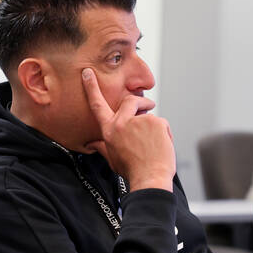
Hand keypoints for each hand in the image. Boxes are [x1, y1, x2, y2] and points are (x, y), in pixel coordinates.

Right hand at [82, 68, 174, 190]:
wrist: (150, 179)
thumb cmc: (132, 171)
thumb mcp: (112, 159)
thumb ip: (102, 147)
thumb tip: (91, 144)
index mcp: (109, 131)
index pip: (97, 105)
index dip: (91, 88)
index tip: (88, 73)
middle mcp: (122, 123)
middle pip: (130, 101)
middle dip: (140, 101)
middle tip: (148, 105)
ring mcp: (140, 121)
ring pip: (148, 116)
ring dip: (152, 127)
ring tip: (152, 145)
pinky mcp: (156, 122)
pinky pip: (161, 124)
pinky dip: (164, 133)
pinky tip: (160, 146)